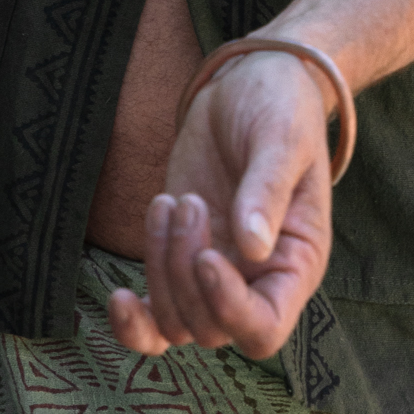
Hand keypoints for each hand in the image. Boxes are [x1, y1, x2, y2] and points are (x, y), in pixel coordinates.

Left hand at [106, 47, 333, 359]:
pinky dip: (134, 321)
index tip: (206, 256)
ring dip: (160, 270)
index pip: (265, 327)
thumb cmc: (280, 109)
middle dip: (185, 272)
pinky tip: (117, 297)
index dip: (231, 309)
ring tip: (168, 202)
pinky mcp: (178, 259)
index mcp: (296, 264)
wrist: (249, 85)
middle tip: (187, 201)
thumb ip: (267, 190)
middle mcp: (257, 282)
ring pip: (176, 322)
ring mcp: (215, 273)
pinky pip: (156, 318)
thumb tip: (252, 247)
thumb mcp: (282, 140)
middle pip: (212, 328)